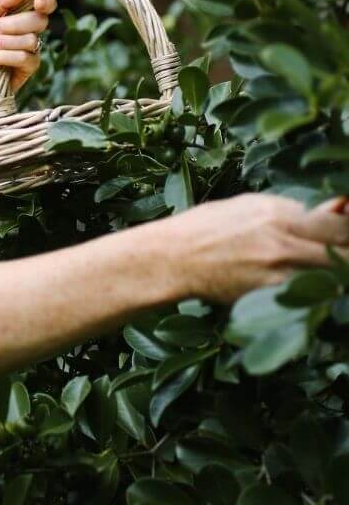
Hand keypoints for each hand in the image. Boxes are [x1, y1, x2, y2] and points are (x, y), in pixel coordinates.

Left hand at [0, 0, 56, 102]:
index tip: (38, 2)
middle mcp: (28, 32)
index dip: (46, 2)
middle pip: (39, 20)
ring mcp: (30, 52)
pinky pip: (25, 58)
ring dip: (1, 42)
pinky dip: (3, 56)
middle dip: (13, 24)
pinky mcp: (27, 71)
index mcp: (20, 15)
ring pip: (30, 40)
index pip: (44, 5)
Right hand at [174, 193, 348, 304]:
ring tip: (329, 273)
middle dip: (348, 254)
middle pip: (345, 254)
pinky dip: (316, 295)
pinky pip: (310, 298)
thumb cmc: (206, 227)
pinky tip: (310, 292)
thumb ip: (292, 210)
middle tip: (342, 255)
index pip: (342, 225)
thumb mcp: (249, 206)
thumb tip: (332, 210)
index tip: (346, 235)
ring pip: (333, 280)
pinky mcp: (271, 298)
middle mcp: (284, 241)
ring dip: (335, 276)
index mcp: (279, 214)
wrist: (173, 258)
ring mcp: (279, 272)